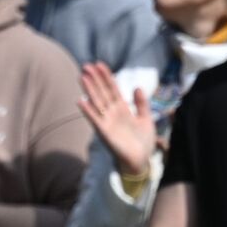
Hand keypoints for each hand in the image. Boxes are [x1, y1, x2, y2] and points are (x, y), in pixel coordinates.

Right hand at [77, 62, 154, 178]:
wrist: (141, 161)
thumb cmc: (143, 143)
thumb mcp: (146, 119)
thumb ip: (142, 104)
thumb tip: (137, 87)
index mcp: (123, 109)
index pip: (112, 89)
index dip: (106, 77)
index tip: (100, 64)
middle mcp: (113, 114)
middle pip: (102, 92)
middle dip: (95, 79)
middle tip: (86, 65)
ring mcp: (108, 122)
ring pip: (97, 103)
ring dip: (89, 90)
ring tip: (83, 77)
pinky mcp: (105, 133)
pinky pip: (95, 120)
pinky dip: (88, 111)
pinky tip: (80, 101)